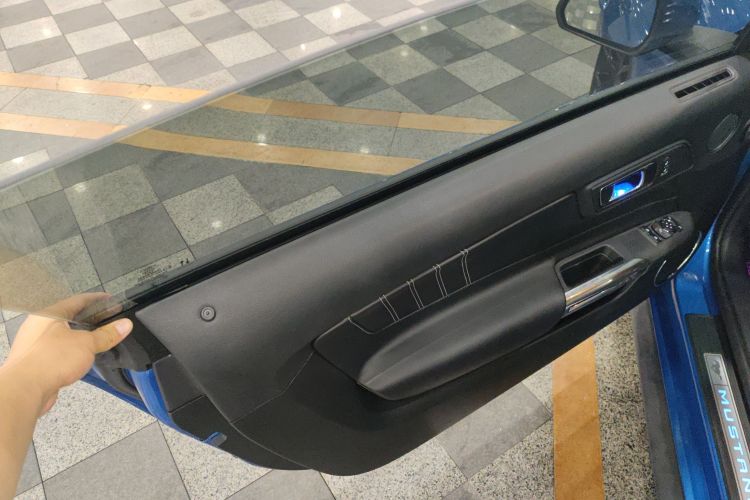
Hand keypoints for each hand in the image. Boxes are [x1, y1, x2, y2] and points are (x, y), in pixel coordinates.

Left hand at [1, 293, 132, 415]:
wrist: (25, 389)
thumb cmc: (48, 360)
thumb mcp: (87, 344)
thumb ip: (107, 334)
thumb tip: (124, 325)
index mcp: (48, 314)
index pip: (78, 300)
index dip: (96, 300)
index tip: (109, 299)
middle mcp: (38, 326)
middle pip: (68, 318)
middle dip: (88, 320)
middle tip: (105, 320)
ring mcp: (35, 345)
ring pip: (62, 336)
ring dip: (78, 338)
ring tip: (95, 341)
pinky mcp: (35, 362)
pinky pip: (56, 352)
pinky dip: (69, 353)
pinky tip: (79, 359)